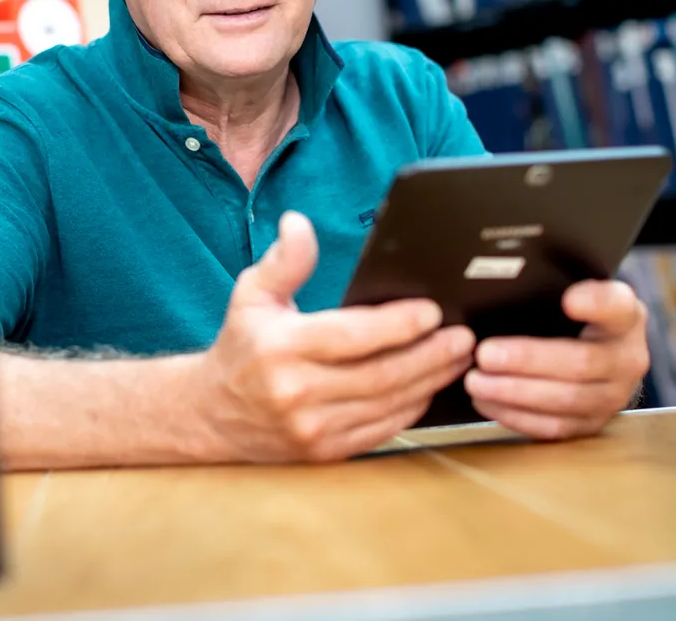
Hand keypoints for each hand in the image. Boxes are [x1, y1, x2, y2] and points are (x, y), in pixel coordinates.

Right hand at [190, 211, 475, 462]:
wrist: (213, 413)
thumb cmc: (241, 346)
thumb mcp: (251, 294)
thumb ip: (283, 261)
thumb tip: (298, 224)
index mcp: (281, 347)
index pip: (353, 336)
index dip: (398, 324)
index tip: (432, 310)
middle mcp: (296, 392)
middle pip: (381, 374)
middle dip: (431, 355)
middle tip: (463, 337)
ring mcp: (312, 428)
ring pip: (388, 404)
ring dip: (430, 381)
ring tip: (457, 359)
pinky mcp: (325, 452)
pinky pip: (381, 430)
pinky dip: (411, 409)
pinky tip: (428, 387)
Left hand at [463, 279, 649, 440]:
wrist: (597, 351)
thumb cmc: (574, 316)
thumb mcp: (572, 289)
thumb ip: (551, 283)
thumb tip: (497, 281)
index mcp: (625, 317)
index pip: (617, 306)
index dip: (596, 304)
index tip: (569, 300)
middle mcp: (628, 359)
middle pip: (581, 362)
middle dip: (528, 360)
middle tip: (484, 354)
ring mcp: (614, 397)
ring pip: (566, 400)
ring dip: (515, 393)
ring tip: (476, 382)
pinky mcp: (593, 424)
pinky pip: (555, 428)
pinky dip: (517, 417)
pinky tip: (488, 403)